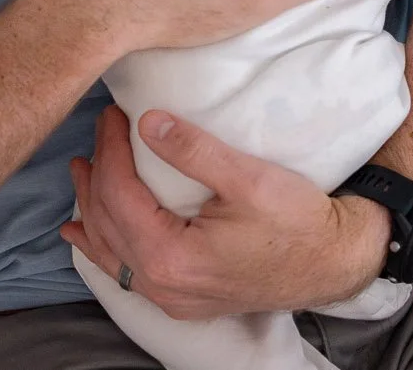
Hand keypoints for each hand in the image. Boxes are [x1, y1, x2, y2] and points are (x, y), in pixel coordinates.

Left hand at [62, 104, 385, 318]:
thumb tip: (147, 121)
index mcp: (171, 256)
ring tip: (80, 173)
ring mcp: (170, 297)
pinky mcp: (182, 298)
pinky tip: (84, 237)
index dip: (110, 149)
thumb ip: (194, 150)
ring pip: (110, 251)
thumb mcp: (248, 178)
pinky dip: (102, 247)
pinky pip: (126, 271)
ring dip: (91, 209)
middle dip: (96, 174)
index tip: (113, 114)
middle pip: (107, 222)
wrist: (332, 263)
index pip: (119, 194)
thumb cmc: (296, 222)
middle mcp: (162, 284)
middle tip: (100, 132)